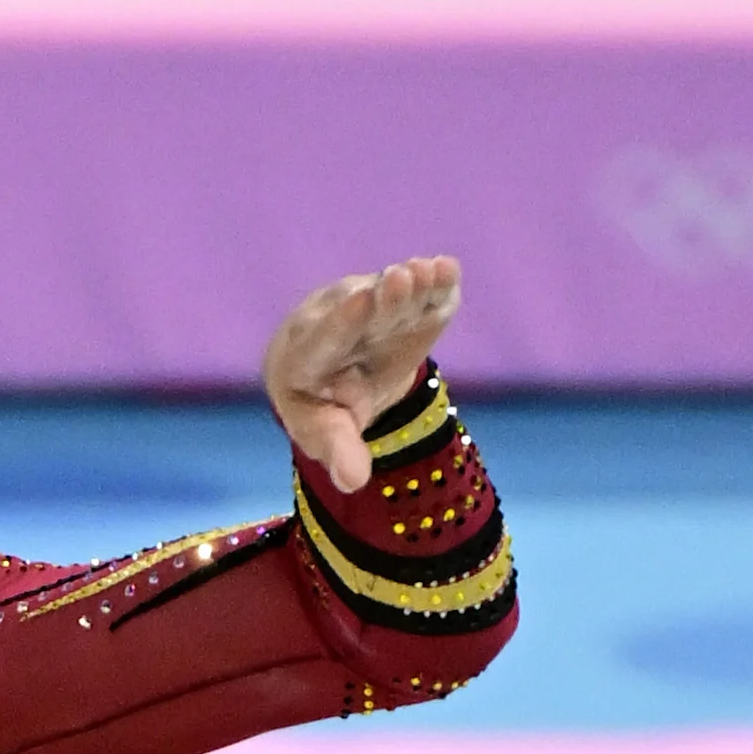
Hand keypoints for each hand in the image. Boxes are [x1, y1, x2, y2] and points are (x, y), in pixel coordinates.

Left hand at [263, 256, 460, 491]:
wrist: (333, 370)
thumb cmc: (322, 406)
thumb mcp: (325, 431)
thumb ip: (337, 451)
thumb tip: (352, 482)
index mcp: (305, 357)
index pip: (324, 339)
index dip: (343, 323)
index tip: (360, 302)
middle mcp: (333, 323)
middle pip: (360, 311)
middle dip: (382, 299)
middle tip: (400, 278)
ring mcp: (369, 307)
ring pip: (390, 295)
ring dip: (412, 285)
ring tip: (430, 270)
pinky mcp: (403, 302)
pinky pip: (419, 293)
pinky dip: (435, 284)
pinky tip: (448, 270)